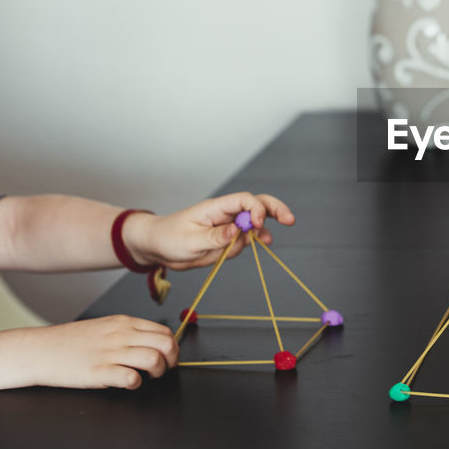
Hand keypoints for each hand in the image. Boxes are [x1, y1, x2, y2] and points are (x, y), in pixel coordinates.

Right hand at [2, 316, 178, 389]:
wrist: (37, 350)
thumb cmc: (69, 342)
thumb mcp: (103, 327)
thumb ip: (128, 332)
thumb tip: (152, 342)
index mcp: (124, 323)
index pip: (164, 332)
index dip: (172, 348)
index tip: (167, 358)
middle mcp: (121, 335)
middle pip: (166, 344)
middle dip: (171, 361)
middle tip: (162, 370)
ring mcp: (110, 353)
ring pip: (154, 359)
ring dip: (158, 372)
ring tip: (147, 377)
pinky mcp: (98, 372)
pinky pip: (131, 377)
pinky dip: (136, 383)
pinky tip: (127, 382)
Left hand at [123, 192, 294, 270]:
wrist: (158, 248)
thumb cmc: (169, 238)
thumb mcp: (189, 241)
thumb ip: (215, 237)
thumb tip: (237, 231)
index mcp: (216, 208)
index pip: (244, 200)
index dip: (256, 208)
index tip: (257, 224)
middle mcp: (226, 214)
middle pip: (257, 205)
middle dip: (275, 210)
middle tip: (289, 219)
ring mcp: (229, 226)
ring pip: (255, 224)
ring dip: (262, 231)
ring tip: (267, 242)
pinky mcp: (228, 239)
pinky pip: (246, 240)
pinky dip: (253, 242)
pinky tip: (260, 244)